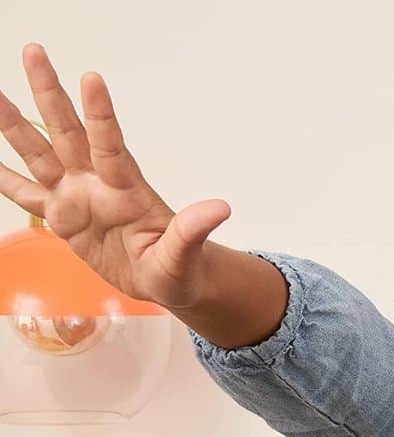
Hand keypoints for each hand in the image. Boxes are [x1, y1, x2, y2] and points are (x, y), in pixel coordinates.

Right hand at [0, 42, 229, 309]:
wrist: (166, 280)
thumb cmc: (179, 267)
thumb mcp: (184, 256)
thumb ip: (193, 231)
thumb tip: (221, 208)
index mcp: (127, 190)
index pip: (110, 146)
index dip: (101, 114)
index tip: (92, 78)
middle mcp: (97, 184)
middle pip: (68, 132)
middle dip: (50, 93)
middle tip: (34, 50)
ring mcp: (76, 196)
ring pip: (39, 153)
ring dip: (14, 124)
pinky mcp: (62, 216)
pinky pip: (25, 194)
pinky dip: (3, 177)